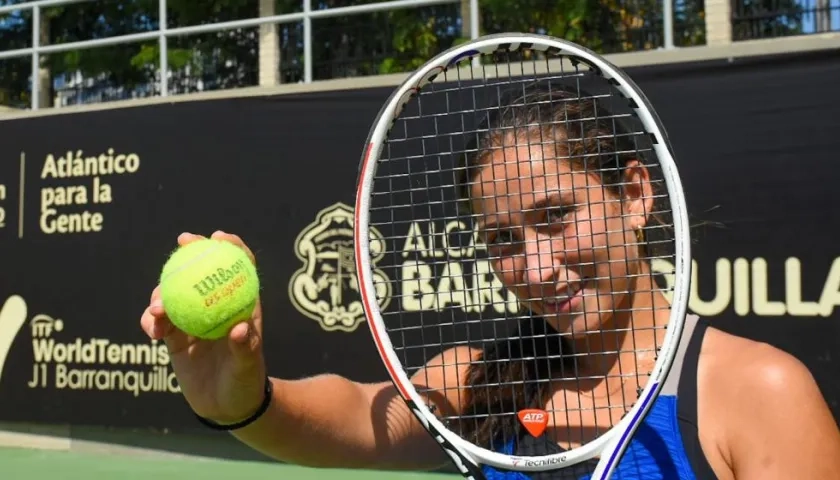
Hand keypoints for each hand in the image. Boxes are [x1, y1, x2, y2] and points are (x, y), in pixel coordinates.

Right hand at [140, 231, 266, 423]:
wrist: (227, 408)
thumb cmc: (246, 382)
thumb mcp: (249, 366)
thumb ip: (245, 348)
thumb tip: (239, 328)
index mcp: (239, 305)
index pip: (239, 268)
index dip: (231, 247)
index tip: (218, 236)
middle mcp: (215, 307)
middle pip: (201, 272)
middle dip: (190, 252)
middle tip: (181, 243)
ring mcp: (193, 320)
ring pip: (174, 294)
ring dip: (163, 292)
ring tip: (157, 308)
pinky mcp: (175, 338)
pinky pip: (158, 323)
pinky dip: (151, 322)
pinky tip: (152, 329)